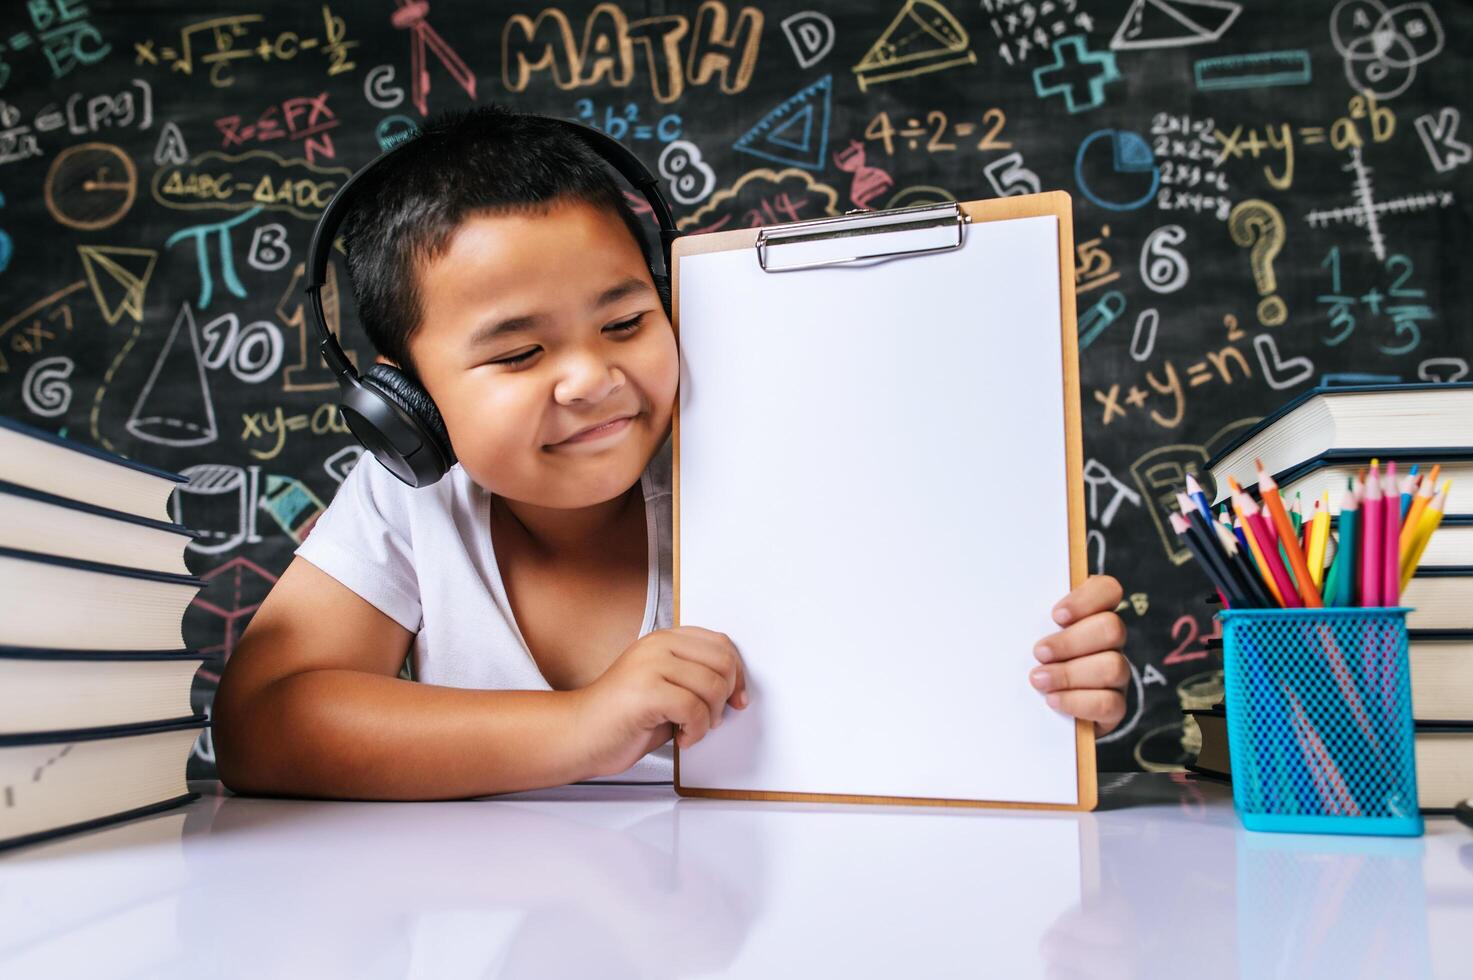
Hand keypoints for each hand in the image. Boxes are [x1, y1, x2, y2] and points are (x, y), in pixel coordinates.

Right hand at [570, 626, 748, 778]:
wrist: (580, 734)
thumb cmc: (622, 716)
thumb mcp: (663, 685)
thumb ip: (693, 676)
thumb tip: (735, 686)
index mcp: (664, 639)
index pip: (720, 643)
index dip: (737, 673)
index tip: (736, 698)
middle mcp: (658, 646)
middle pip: (722, 663)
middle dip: (725, 697)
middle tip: (710, 718)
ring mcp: (650, 665)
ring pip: (712, 687)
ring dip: (710, 719)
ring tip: (691, 729)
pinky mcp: (647, 691)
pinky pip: (695, 710)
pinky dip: (696, 732)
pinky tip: (681, 738)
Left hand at [1029, 575, 1129, 735]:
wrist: (1042, 712)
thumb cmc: (1031, 661)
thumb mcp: (1027, 635)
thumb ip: (1027, 621)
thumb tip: (998, 608)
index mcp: (1092, 615)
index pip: (1108, 590)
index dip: (1086, 600)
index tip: (1056, 615)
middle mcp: (1111, 642)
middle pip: (1112, 628)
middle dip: (1071, 642)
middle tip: (1039, 652)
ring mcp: (1117, 674)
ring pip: (1112, 666)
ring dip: (1069, 673)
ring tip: (1038, 679)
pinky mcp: (1115, 706)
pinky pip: (1109, 703)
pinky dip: (1077, 701)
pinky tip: (1052, 699)